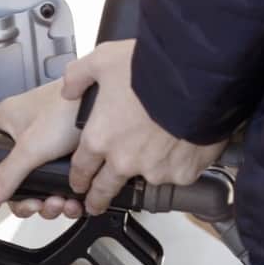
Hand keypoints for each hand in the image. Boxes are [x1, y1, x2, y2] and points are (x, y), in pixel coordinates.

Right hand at [0, 80, 84, 218]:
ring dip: (52, 201)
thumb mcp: (31, 148)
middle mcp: (23, 134)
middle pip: (19, 181)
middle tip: (45, 205)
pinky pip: (61, 180)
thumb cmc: (69, 108)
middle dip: (34, 200)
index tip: (23, 203)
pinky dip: (68, 195)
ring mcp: (47, 143)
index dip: (6, 192)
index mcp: (5, 125)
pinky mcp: (68, 150)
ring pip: (42, 184)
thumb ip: (5, 177)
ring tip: (64, 202)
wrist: (109, 100)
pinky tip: (75, 200)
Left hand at [63, 40, 226, 214]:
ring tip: (157, 153)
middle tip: (97, 204)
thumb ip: (79, 76)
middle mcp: (124, 160)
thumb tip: (69, 89)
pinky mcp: (182, 173)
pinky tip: (182, 145)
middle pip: (105, 189)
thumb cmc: (150, 69)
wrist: (195, 79)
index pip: (81, 169)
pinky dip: (179, 164)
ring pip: (146, 179)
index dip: (78, 178)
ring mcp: (154, 170)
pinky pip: (178, 174)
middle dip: (98, 199)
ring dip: (147, 171)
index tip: (79, 183)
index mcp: (100, 137)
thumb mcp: (103, 60)